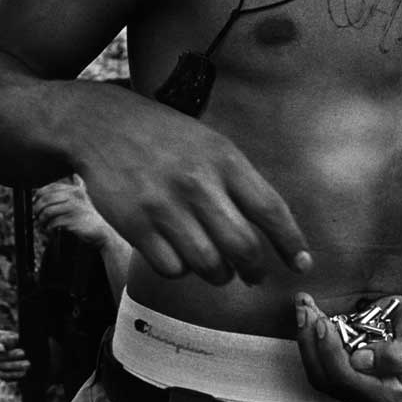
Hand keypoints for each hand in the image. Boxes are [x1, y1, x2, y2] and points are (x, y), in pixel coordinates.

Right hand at [0, 329, 29, 381]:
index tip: (2, 349)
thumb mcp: (18, 336)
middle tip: (23, 353)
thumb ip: (11, 338)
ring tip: (27, 365)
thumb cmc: (22, 339)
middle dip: (10, 355)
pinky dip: (12, 376)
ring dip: (13, 367)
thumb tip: (4, 339)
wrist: (27, 349)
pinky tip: (22, 373)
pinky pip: (3, 377)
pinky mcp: (1, 373)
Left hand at [34, 176, 114, 248]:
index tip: (35, 201)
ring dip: (41, 219)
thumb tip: (75, 175)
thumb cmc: (89, 216)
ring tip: (42, 223)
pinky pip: (53, 223)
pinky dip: (48, 227)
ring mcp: (74, 209)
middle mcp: (75, 197)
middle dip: (37, 208)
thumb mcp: (85, 198)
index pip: (51, 187)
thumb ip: (79, 186)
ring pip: (47, 211)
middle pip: (46, 199)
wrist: (101, 232)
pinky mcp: (72, 221)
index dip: (39, 194)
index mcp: (76, 190)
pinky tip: (49, 229)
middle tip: (36, 214)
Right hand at [74, 103, 311, 285]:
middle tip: (255, 276)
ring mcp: (165, 207)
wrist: (100, 125)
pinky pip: (172, 269)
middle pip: (243, 248)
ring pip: (209, 266)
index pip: (271, 210)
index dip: (291, 243)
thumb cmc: (165, 138)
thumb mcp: (211, 144)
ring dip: (219, 275)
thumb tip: (271, 229)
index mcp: (224, 160)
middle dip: (255, 271)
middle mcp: (198, 184)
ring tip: (218, 268)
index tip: (302, 264)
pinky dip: (182, 270)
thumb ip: (240, 182)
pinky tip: (179, 255)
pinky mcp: (135, 226)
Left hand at [294, 293, 401, 401]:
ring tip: (304, 306)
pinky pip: (321, 354)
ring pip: (318, 366)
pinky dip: (312, 331)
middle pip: (326, 376)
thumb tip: (360, 361)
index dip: (330, 353)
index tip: (323, 324)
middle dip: (311, 342)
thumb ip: (396, 356)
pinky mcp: (347, 365)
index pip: (348, 381)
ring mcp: (356, 380)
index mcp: (391, 397)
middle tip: (306, 311)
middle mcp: (370, 394)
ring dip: (306, 335)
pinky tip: (310, 309)